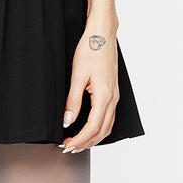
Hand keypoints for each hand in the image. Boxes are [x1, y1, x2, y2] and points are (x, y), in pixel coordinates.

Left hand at [59, 29, 119, 151]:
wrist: (102, 34)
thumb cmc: (90, 50)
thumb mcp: (77, 76)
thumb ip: (73, 101)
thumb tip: (68, 121)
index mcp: (104, 96)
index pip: (92, 127)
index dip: (79, 139)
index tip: (67, 145)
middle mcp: (113, 98)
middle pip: (102, 131)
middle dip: (85, 143)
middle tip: (69, 148)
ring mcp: (114, 96)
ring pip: (107, 126)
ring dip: (93, 137)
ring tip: (77, 142)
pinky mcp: (113, 92)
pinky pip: (108, 117)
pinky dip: (98, 128)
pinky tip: (88, 128)